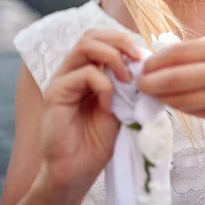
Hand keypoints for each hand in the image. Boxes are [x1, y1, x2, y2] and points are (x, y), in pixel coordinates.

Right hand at [40, 30, 140, 193]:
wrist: (77, 170)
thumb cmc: (98, 140)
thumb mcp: (122, 105)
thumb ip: (130, 84)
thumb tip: (148, 63)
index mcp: (87, 70)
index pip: (103, 38)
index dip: (125, 42)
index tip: (145, 59)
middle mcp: (72, 70)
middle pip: (92, 34)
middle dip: (120, 41)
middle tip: (138, 59)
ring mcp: (62, 80)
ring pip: (86, 45)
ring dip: (113, 58)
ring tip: (127, 79)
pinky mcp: (55, 93)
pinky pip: (84, 73)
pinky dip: (104, 86)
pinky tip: (109, 106)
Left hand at [139, 37, 204, 130]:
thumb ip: (197, 56)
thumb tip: (156, 61)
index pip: (178, 52)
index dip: (154, 61)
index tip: (142, 66)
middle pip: (175, 77)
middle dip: (150, 82)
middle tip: (139, 85)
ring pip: (182, 99)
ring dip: (162, 98)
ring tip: (153, 95)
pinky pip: (193, 111)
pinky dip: (179, 107)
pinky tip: (173, 103)